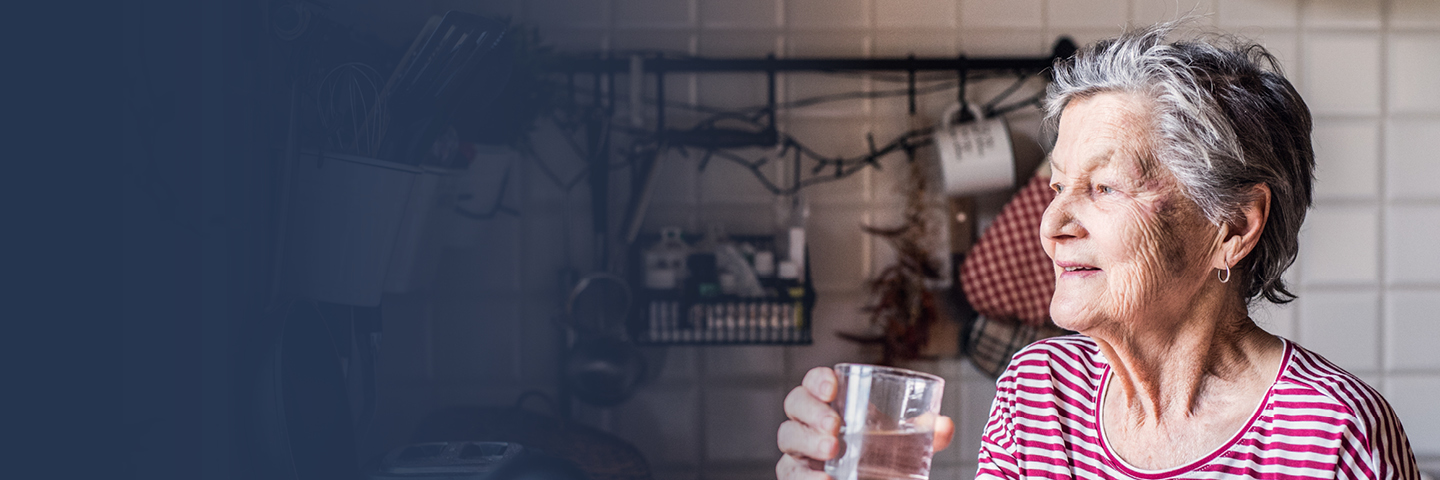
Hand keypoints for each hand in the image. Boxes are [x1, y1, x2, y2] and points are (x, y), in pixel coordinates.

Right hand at [776, 367, 955, 479]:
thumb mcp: (904, 441)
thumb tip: (944, 426)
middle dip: (812, 411)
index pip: (815, 381)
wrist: (872, 478)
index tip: (833, 387)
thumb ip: (924, 432)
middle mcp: (810, 422)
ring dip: (808, 441)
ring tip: (833, 450)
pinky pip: (789, 473)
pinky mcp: (796, 474)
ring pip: (787, 436)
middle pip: (794, 404)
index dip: (817, 380)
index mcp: (832, 403)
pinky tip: (826, 479)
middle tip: (836, 426)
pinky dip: (805, 476)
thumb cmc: (879, 454)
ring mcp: (799, 449)